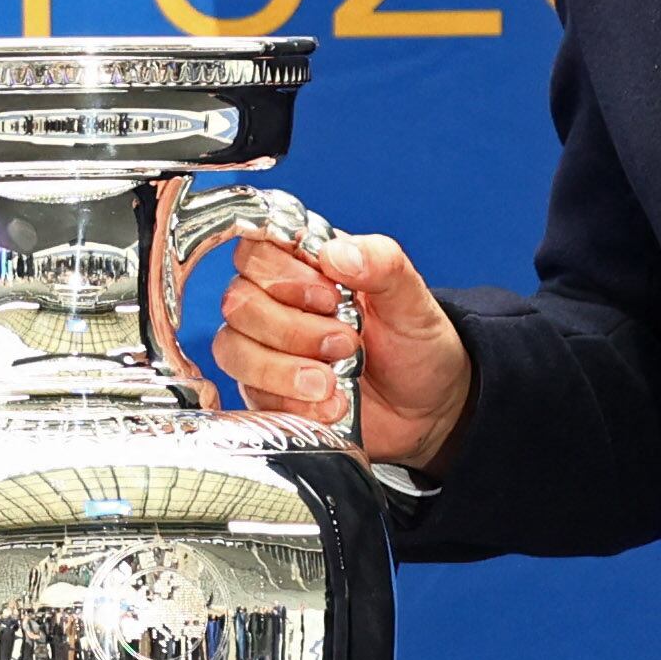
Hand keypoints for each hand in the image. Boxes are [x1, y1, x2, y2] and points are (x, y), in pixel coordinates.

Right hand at [213, 231, 475, 472]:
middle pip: (239, 302)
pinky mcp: (265, 392)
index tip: (330, 297)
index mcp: (306, 265)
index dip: (284, 275)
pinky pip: (250, 395)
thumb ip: (382, 263)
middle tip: (345, 344)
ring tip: (332, 383)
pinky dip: (290, 403)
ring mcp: (265, 349)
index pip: (256, 251)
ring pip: (233, 349)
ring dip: (284, 370)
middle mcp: (276, 302)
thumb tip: (337, 251)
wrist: (426, 408)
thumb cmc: (414, 344)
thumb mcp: (411, 299)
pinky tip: (330, 406)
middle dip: (293, 329)